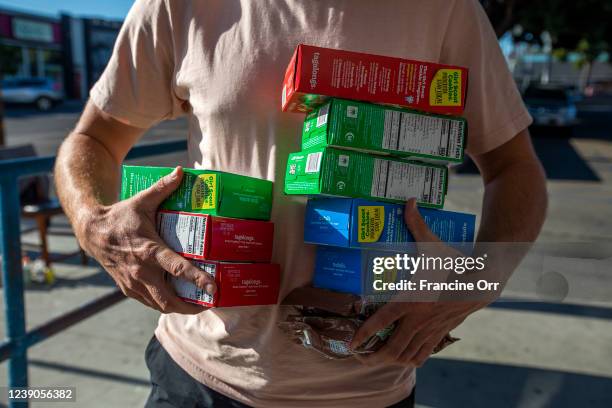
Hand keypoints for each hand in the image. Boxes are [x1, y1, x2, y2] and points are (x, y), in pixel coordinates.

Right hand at [77, 166, 215, 312]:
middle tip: (210, 303)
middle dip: (191, 306)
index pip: (177, 269)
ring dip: (179, 308)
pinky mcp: (128, 289)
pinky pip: (149, 303)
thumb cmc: (120, 216)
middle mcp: (141, 271)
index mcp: (148, 250)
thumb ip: (163, 188)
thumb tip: (181, 171)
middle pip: (169, 298)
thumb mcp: (141, 200)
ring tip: (198, 305)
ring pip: (159, 305)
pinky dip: (165, 304)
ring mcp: (133, 283)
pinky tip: (178, 301)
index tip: (214, 288)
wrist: (91, 232)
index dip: (198, 280)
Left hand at [350, 199, 486, 365]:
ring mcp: (430, 328)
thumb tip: (409, 201)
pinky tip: (404, 358)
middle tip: (361, 357)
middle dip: (374, 356)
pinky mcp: (441, 332)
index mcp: (412, 299)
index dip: (364, 334)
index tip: (352, 343)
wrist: (483, 281)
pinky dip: (412, 358)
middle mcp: (419, 318)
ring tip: (377, 360)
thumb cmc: (454, 262)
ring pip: (408, 354)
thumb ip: (416, 224)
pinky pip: (424, 353)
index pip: (382, 321)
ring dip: (392, 360)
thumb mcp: (433, 244)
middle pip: (392, 347)